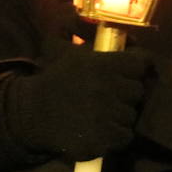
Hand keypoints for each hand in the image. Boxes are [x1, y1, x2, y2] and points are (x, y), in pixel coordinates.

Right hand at [4, 48, 151, 160]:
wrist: (31, 114)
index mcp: (104, 65)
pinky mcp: (103, 138)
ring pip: (131, 114)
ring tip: (102, 113)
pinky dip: (116, 135)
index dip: (134, 69)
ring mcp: (107, 115)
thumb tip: (121, 33)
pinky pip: (125, 135)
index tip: (127, 73)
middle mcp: (109, 88)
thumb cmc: (56, 81)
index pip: (140, 64)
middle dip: (126, 93)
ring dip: (120, 114)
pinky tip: (101, 129)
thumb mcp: (72, 52)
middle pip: (137, 91)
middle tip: (110, 95)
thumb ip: (94, 40)